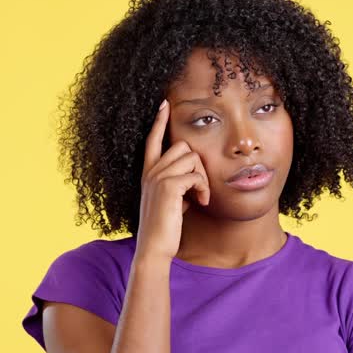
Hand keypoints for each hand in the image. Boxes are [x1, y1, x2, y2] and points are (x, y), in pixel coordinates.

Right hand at [133, 98, 209, 262]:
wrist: (155, 249)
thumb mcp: (171, 202)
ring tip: (200, 198)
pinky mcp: (168, 187)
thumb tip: (193, 180)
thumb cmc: (165, 229)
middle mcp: (150, 172)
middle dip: (198, 165)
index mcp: (148, 173)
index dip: (159, 121)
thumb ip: (178, 185)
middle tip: (200, 189)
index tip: (165, 104)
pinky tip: (201, 203)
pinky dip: (204, 189)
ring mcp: (157, 178)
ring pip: (193, 159)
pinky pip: (196, 175)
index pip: (152, 140)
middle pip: (183, 146)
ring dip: (203, 178)